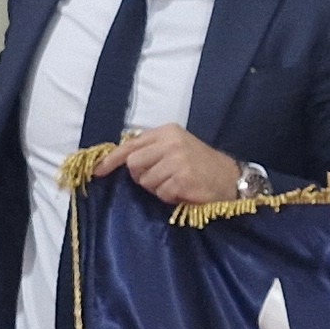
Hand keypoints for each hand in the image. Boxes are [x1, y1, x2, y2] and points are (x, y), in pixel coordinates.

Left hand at [113, 125, 249, 205]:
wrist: (231, 179)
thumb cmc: (201, 165)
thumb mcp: (177, 147)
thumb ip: (152, 149)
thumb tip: (121, 160)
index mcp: (168, 132)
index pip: (131, 144)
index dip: (111, 159)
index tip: (98, 170)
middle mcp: (171, 142)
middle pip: (134, 164)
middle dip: (142, 176)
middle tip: (160, 179)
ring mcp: (177, 160)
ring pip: (146, 181)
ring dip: (158, 188)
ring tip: (176, 184)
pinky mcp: (182, 179)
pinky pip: (160, 193)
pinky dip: (169, 197)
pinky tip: (183, 191)